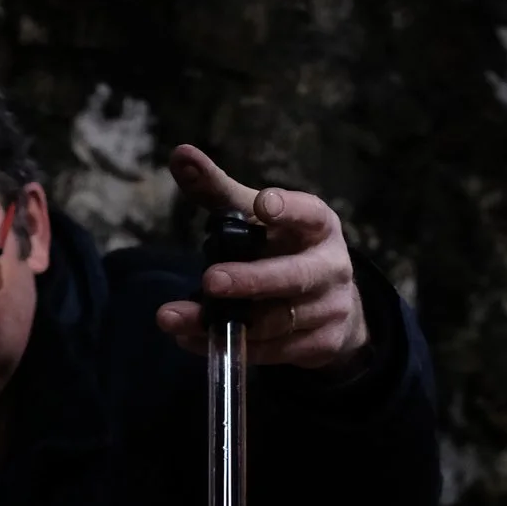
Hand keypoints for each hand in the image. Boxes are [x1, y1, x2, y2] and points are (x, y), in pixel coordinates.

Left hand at [155, 145, 372, 372]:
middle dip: (251, 281)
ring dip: (223, 322)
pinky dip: (226, 346)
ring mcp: (328, 310)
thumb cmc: (285, 248)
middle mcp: (330, 267)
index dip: (287, 209)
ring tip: (174, 317)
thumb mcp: (258, 218)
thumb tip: (179, 154)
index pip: (308, 214)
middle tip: (211, 280)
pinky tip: (189, 338)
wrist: (332, 307)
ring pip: (274, 322)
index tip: (261, 204)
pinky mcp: (318, 345)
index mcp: (318, 226)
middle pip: (291, 277)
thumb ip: (219, 191)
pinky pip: (268, 352)